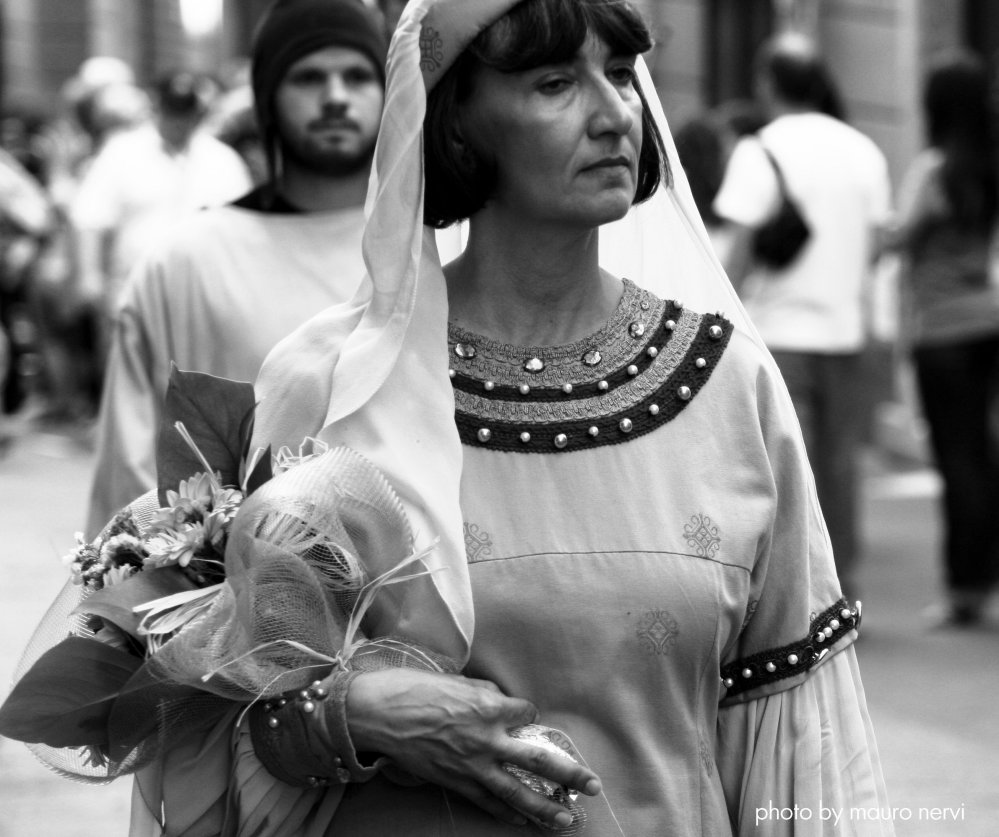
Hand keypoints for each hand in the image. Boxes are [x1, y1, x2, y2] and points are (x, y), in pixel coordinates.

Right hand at [346, 669, 600, 828]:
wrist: (380, 713)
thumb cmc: (416, 688)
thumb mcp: (457, 680)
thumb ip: (484, 693)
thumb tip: (499, 701)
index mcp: (489, 706)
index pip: (526, 713)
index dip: (528, 714)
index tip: (524, 714)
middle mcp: (487, 739)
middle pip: (538, 761)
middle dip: (569, 774)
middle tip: (592, 784)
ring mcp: (472, 765)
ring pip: (518, 792)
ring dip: (546, 808)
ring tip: (568, 819)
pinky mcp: (456, 782)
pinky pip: (489, 802)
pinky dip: (508, 814)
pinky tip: (524, 822)